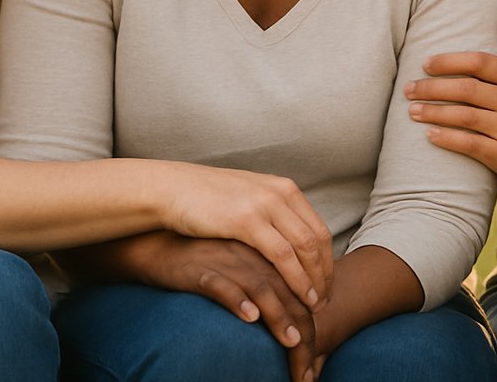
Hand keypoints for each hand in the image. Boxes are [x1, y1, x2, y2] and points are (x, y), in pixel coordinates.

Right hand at [127, 233, 321, 381]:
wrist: (161, 242)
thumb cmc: (209, 251)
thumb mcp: (247, 253)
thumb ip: (273, 267)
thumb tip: (300, 297)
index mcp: (268, 238)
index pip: (305, 267)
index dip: (318, 297)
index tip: (321, 329)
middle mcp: (253, 248)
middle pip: (290, 282)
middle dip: (304, 319)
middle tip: (310, 355)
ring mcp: (228, 258)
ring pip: (263, 286)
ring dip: (280, 315)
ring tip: (291, 342)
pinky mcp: (201, 270)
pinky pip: (223, 286)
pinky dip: (238, 302)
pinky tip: (249, 318)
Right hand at [164, 165, 333, 311]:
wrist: (170, 188)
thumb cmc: (206, 199)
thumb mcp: (249, 197)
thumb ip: (273, 212)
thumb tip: (293, 234)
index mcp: (284, 190)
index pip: (318, 230)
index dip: (326, 263)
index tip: (324, 287)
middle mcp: (279, 195)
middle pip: (315, 242)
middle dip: (322, 276)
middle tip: (323, 304)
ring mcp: (262, 206)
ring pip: (300, 252)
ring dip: (309, 284)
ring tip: (311, 309)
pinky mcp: (242, 222)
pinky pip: (276, 258)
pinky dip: (290, 281)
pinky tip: (288, 303)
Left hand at [405, 15, 496, 193]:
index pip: (480, 63)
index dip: (450, 61)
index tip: (426, 64)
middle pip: (466, 89)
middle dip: (432, 87)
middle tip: (408, 88)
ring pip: (463, 116)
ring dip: (433, 112)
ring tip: (411, 110)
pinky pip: (469, 144)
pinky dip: (447, 138)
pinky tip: (429, 134)